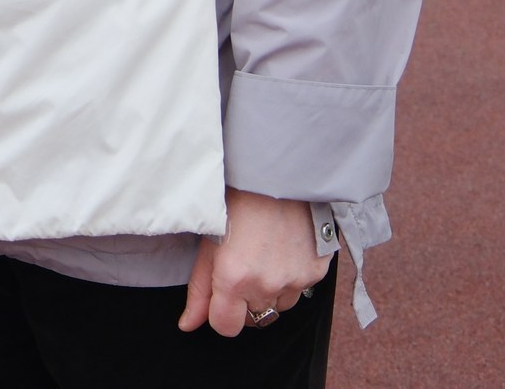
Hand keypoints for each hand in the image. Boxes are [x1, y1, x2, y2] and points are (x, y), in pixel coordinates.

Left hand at [179, 189, 323, 338]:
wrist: (278, 176)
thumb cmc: (237, 203)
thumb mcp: (208, 242)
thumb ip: (199, 290)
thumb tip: (188, 324)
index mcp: (234, 279)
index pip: (226, 328)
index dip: (220, 314)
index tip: (220, 296)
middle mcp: (266, 286)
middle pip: (253, 318)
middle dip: (244, 301)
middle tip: (242, 266)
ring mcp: (294, 281)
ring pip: (278, 306)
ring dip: (269, 292)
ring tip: (263, 256)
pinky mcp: (316, 273)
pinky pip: (299, 291)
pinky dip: (290, 279)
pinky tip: (282, 251)